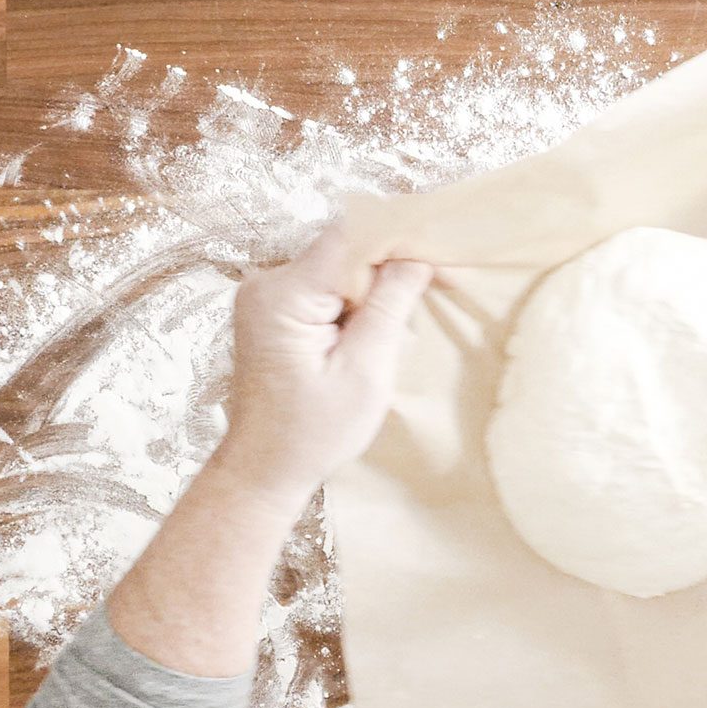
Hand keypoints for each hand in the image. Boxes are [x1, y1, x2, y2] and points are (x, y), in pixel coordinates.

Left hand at [215, 222, 431, 510]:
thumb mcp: (365, 371)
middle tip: (436, 287)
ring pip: (339, 266)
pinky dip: (357, 302)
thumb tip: (416, 255)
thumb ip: (389, 306)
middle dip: (391, 266)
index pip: (351, 237)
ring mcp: (267, 295)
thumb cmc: (314, 432)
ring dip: (376, 288)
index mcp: (284, 295)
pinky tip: (374, 331)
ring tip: (403, 323)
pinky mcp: (275, 310)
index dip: (400, 240)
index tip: (442, 254)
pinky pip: (326, 286)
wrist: (264, 470)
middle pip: (345, 249)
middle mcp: (267, 283)